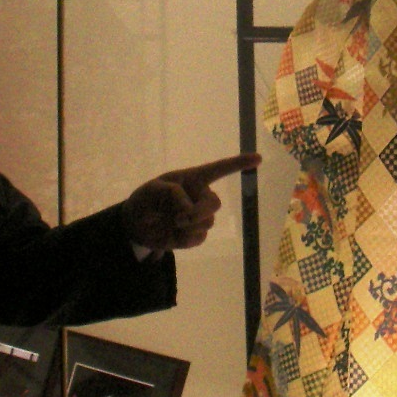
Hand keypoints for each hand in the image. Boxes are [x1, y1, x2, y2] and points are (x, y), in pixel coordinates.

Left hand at [122, 153, 260, 251]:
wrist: (137, 226)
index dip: (238, 163)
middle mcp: (200, 196)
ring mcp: (200, 216)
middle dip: (199, 212)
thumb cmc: (146, 200)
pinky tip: (172, 233)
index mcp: (193, 179)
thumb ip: (172, 194)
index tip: (258, 158)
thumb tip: (189, 212)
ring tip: (169, 222)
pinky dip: (183, 238)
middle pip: (214, 203)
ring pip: (207, 222)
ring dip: (187, 225)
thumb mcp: (153, 189)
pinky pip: (198, 238)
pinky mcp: (196, 235)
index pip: (219, 169)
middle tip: (179, 219)